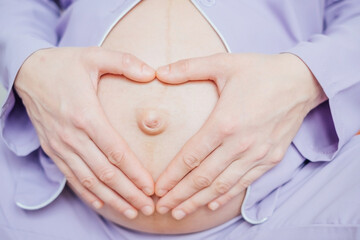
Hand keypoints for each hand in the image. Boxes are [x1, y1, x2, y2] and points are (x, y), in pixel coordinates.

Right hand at [15, 47, 155, 218]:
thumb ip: (125, 62)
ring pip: (89, 180)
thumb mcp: (94, 56)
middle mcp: (72, 135)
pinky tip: (102, 204)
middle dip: (128, 192)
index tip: (151, 187)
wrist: (28, 72)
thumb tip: (152, 73)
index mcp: (86, 115)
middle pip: (105, 172)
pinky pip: (71, 177)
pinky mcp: (53, 149)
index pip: (115, 152)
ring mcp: (60, 145)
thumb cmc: (65, 64)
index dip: (134, 172)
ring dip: (112, 198)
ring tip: (132, 211)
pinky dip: (87, 193)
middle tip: (149, 207)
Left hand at [155, 53, 326, 219]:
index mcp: (225, 122)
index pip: (191, 157)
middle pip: (203, 177)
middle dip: (180, 195)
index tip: (157, 188)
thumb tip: (158, 72)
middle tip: (162, 207)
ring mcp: (257, 153)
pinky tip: (211, 204)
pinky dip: (226, 195)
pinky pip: (245, 182)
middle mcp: (240, 143)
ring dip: (199, 201)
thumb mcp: (223, 63)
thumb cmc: (260, 71)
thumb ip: (188, 68)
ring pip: (222, 185)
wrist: (301, 80)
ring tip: (180, 212)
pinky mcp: (271, 158)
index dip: (172, 176)